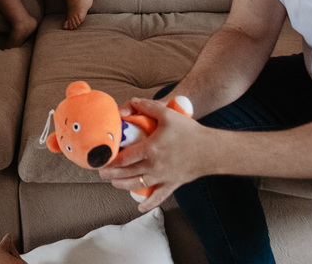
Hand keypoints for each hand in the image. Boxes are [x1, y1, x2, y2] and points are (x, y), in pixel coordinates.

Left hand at [97, 98, 208, 212]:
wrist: (211, 150)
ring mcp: (163, 177)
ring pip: (137, 185)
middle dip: (111, 173)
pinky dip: (148, 204)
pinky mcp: (172, 184)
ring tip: (113, 182)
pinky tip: (139, 207)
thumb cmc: (189, 131)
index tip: (101, 159)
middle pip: (126, 173)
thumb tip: (130, 103)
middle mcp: (154, 166)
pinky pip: (158, 197)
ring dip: (122, 185)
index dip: (110, 160)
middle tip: (101, 172)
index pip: (124, 158)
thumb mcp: (167, 114)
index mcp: (150, 149)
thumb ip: (147, 106)